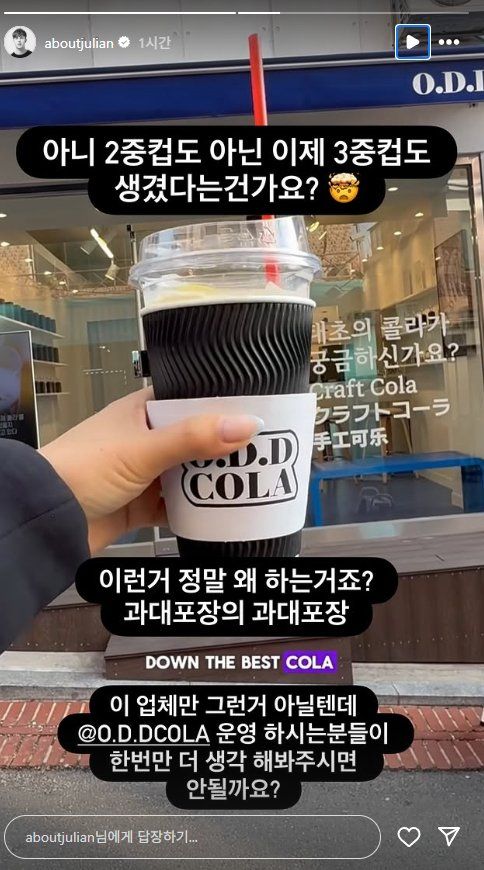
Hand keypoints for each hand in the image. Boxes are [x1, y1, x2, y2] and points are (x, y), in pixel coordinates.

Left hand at [39, 387, 262, 553]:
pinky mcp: (141, 506)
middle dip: (225, 448)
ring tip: (252, 482)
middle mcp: (144, 439)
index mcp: (141, 412)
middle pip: (196, 440)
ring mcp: (144, 474)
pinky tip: (222, 512)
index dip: (222, 405)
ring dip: (213, 481)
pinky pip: (178, 506)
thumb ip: (193, 438)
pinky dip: (196, 511)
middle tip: (265, 452)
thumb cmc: (84, 468)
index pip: (190, 399)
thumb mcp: (143, 450)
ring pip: (189, 474)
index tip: (258, 411)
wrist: (47, 518)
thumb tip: (247, 423)